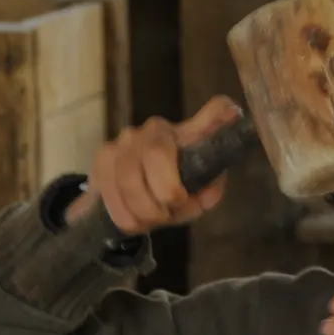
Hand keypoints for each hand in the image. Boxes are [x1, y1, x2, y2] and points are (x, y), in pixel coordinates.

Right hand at [74, 96, 243, 236]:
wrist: (134, 197)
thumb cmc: (176, 190)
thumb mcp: (201, 193)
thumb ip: (208, 191)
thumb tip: (205, 193)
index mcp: (190, 134)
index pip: (212, 113)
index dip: (217, 116)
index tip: (229, 118)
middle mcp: (157, 128)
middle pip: (156, 153)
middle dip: (164, 192)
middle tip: (169, 212)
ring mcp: (127, 140)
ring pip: (128, 175)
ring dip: (142, 209)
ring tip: (152, 221)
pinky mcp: (104, 157)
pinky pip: (109, 188)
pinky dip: (124, 214)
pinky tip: (134, 221)